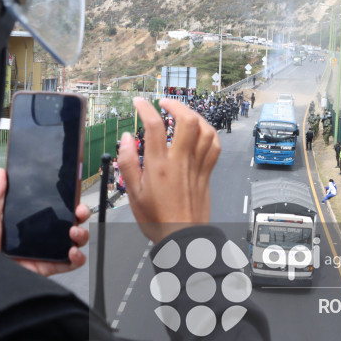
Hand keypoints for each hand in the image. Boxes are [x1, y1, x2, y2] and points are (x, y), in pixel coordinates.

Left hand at [0, 168, 90, 275]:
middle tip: (79, 212)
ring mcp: (47, 252)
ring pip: (75, 241)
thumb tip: (1, 173)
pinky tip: (72, 252)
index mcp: (30, 223)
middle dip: (81, 215)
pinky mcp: (49, 267)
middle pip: (71, 222)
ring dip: (81, 234)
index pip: (55, 209)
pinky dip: (78, 258)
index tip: (72, 195)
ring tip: (74, 232)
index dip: (67, 202)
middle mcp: (42, 237)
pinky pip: (71, 264)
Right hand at [118, 97, 219, 243]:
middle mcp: (180, 162)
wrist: (182, 237)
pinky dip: (209, 133)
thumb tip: (126, 138)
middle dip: (176, 105)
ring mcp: (197, 166)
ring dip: (194, 116)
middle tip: (164, 103)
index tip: (139, 103)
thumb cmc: (157, 218)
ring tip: (182, 114)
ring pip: (205, 130)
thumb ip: (128, 163)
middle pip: (187, 121)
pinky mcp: (207, 172)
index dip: (146, 109)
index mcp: (159, 166)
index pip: (154, 127)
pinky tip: (200, 131)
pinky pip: (214, 146)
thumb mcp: (133, 193)